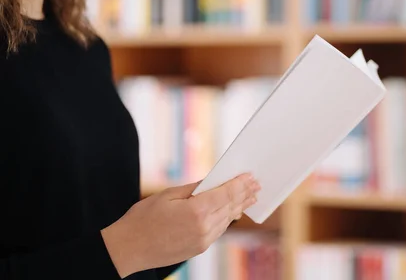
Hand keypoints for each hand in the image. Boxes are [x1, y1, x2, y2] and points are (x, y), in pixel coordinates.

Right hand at [101, 173, 259, 277]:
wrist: (127, 250)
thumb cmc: (142, 220)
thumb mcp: (167, 195)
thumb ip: (194, 188)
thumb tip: (212, 181)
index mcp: (196, 211)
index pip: (226, 193)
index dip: (240, 184)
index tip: (250, 176)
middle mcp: (203, 228)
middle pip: (230, 207)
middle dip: (244, 194)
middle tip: (257, 185)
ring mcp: (202, 241)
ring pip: (227, 220)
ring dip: (239, 207)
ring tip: (250, 197)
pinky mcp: (198, 248)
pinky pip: (218, 230)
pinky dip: (227, 219)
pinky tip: (233, 212)